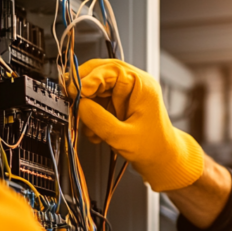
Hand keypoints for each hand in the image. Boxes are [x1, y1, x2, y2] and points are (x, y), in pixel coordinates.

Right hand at [66, 59, 203, 191]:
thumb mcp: (123, 137)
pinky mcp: (115, 103)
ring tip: (89, 128)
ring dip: (86, 107)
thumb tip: (79, 105)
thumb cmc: (152, 148)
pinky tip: (96, 133)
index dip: (89, 79)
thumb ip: (99, 120)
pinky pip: (95, 102)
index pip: (110, 70)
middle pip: (99, 73)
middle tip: (70, 103)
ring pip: (94, 89)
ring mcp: (123, 93)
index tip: (74, 92)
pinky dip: (90, 116)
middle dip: (83, 90)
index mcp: (141, 85)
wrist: (161, 160)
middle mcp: (132, 84)